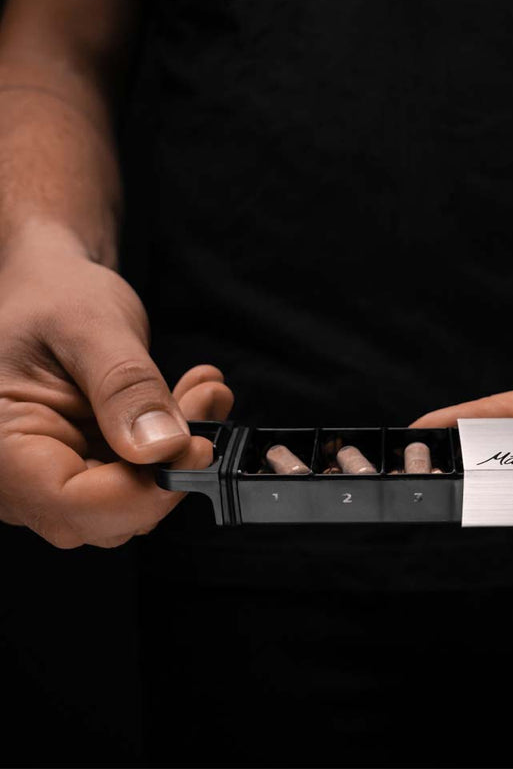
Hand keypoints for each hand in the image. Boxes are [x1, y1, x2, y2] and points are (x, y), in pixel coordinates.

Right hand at [0, 239, 233, 547]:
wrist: (51, 286)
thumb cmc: (53, 295)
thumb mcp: (89, 325)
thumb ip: (125, 387)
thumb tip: (162, 449)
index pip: (71, 502)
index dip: (144, 491)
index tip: (196, 448)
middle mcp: (16, 474)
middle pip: (105, 514)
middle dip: (170, 466)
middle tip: (205, 400)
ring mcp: (51, 476)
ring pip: (131, 500)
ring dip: (180, 452)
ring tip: (201, 390)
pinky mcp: (85, 468)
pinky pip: (139, 478)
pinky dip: (175, 444)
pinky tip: (191, 397)